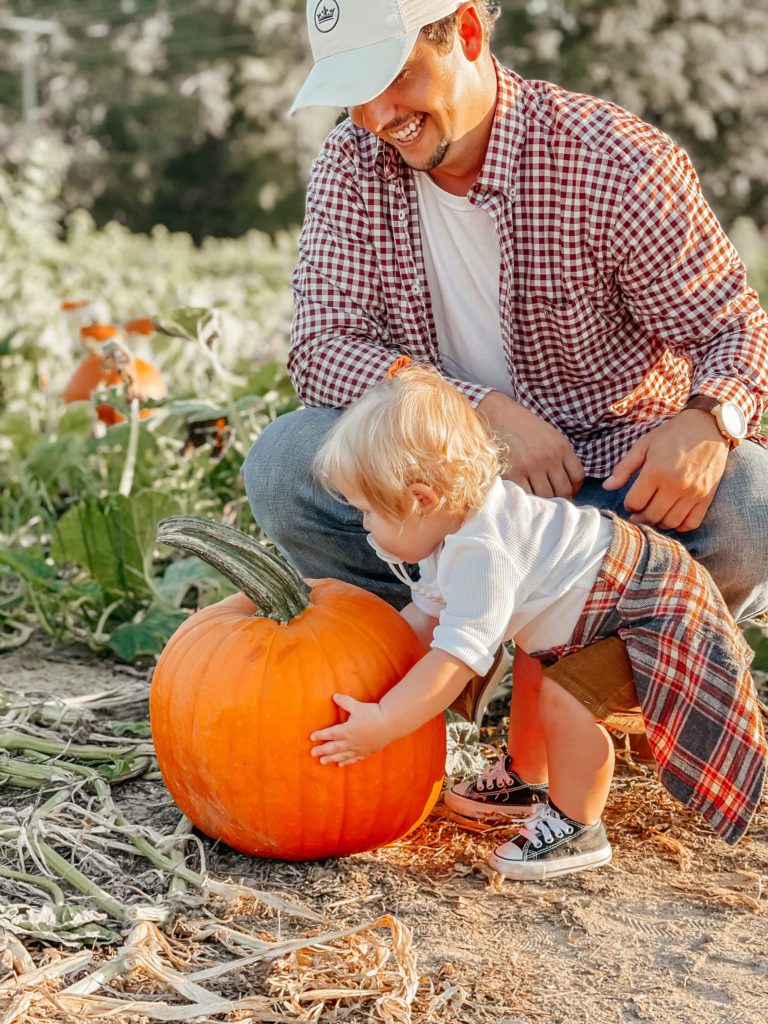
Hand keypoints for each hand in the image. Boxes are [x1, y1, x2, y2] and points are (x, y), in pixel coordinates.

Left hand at [310, 694, 392, 766]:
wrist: (390, 724)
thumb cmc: (373, 714)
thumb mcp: (357, 706)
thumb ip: (345, 702)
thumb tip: (334, 696)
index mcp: (347, 730)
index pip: (330, 734)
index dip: (320, 735)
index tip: (311, 738)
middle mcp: (351, 741)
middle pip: (333, 747)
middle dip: (322, 750)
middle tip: (312, 753)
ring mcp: (358, 748)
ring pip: (342, 755)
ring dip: (331, 758)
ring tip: (322, 762)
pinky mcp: (366, 751)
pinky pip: (353, 758)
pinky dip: (346, 761)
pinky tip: (340, 764)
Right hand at [477, 391, 583, 497]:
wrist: (498, 414)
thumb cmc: (524, 426)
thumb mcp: (550, 435)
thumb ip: (561, 456)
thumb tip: (569, 483)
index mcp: (561, 447)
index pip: (577, 477)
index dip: (574, 489)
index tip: (567, 492)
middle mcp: (549, 457)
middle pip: (563, 491)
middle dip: (560, 500)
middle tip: (553, 503)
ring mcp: (531, 466)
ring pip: (546, 496)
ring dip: (544, 503)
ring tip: (540, 503)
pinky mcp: (513, 473)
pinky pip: (527, 495)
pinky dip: (528, 501)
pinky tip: (526, 498)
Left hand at [603, 409, 728, 530]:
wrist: (708, 427)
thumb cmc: (672, 435)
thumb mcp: (644, 445)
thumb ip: (624, 467)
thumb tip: (607, 487)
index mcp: (656, 471)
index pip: (635, 502)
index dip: (629, 505)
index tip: (631, 501)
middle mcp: (675, 485)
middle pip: (651, 515)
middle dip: (640, 517)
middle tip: (638, 513)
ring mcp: (693, 493)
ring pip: (670, 522)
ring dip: (658, 522)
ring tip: (654, 513)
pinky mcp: (706, 497)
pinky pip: (691, 523)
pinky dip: (680, 526)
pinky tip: (672, 516)